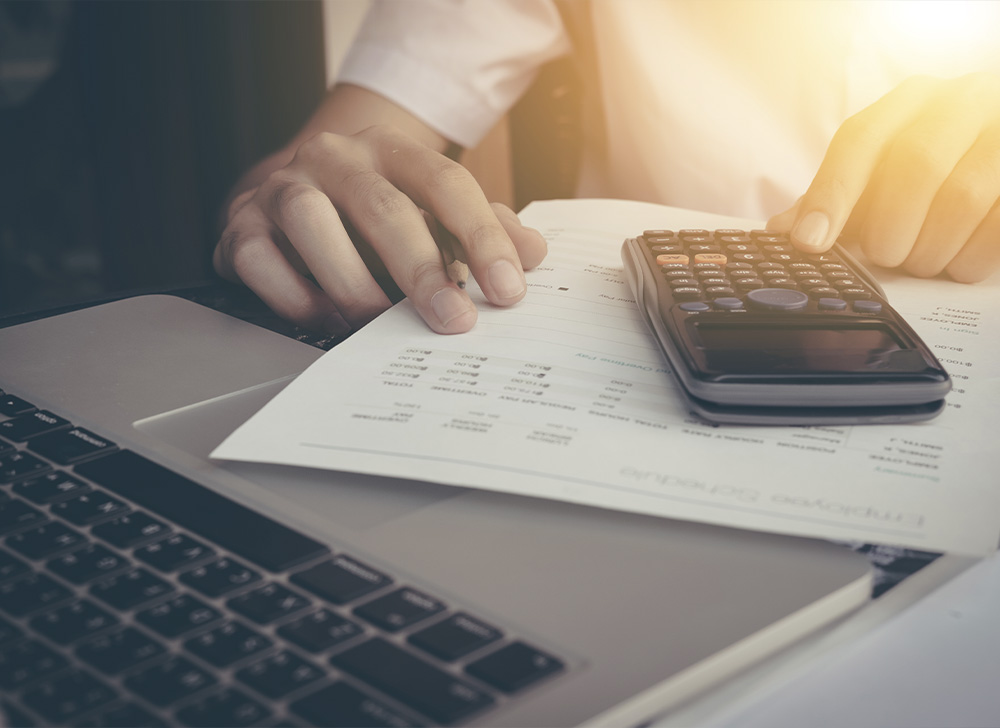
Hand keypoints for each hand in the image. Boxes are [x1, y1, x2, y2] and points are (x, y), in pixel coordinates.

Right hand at [213, 125, 546, 333]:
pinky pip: (259, 259)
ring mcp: (283, 187)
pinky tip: (327, 319)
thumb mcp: (433, 210)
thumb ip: (484, 228)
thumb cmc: (372, 210)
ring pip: (312, 224)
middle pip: (382, 207)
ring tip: (380, 326)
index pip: (445, 182)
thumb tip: (533, 255)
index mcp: (390, 148)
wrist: (290, 193)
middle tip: (453, 322)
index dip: (481, 237)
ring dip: (353, 284)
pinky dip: (295, 296)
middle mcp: (335, 158)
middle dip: (423, 272)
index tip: (508, 289)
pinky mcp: (240, 224)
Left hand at [768, 73, 999, 282]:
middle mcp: (963, 101)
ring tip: (921, 261)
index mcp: (911, 101)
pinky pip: (999, 225)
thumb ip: (837, 196)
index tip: (810, 243)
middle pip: (916, 166)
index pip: (860, 140)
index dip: (831, 195)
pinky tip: (958, 263)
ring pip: (962, 197)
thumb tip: (782, 230)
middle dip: (890, 228)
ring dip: (931, 248)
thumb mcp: (885, 170)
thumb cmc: (937, 166)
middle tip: (885, 256)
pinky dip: (970, 258)